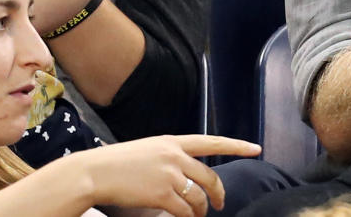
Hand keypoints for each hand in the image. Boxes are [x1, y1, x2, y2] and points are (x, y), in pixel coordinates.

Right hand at [80, 135, 259, 215]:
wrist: (95, 172)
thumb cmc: (117, 163)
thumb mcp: (148, 150)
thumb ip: (169, 156)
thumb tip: (186, 172)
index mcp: (172, 141)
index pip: (211, 141)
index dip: (236, 145)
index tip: (256, 148)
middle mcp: (174, 155)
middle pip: (209, 176)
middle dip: (218, 193)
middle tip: (220, 204)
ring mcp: (169, 174)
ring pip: (199, 197)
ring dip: (201, 210)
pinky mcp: (162, 194)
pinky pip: (185, 211)